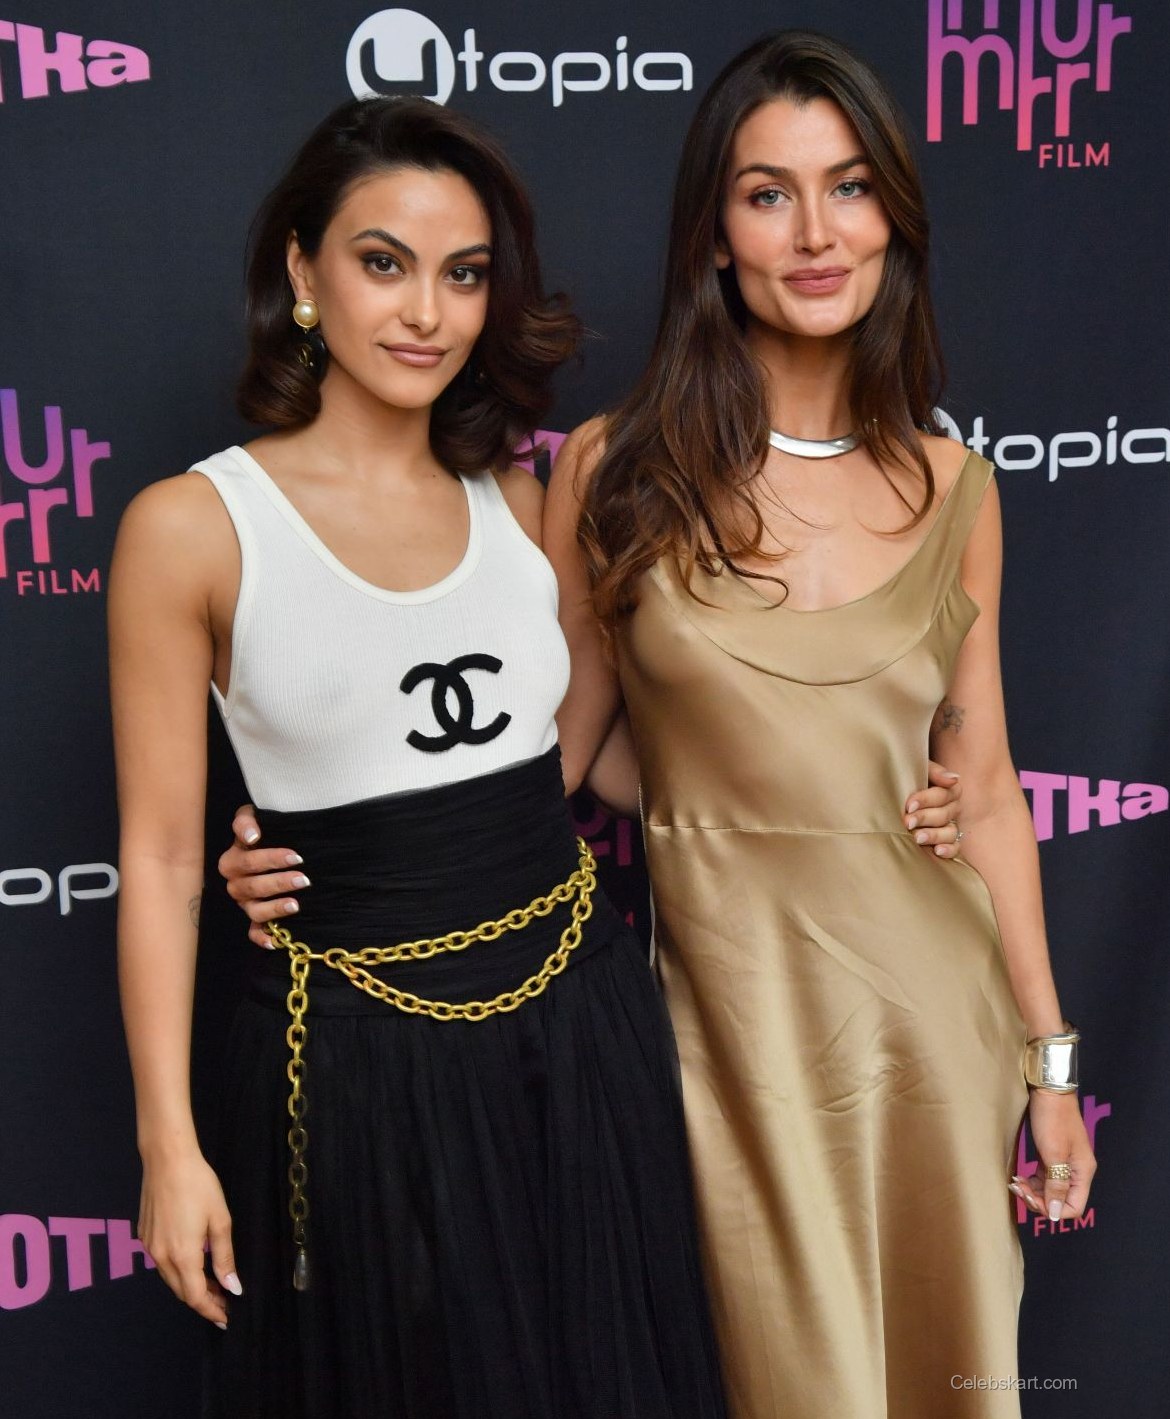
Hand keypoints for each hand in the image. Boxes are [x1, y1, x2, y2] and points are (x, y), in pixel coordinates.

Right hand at [138, 1150, 240, 1326]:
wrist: (167, 1159)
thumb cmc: (199, 1185)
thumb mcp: (220, 1220)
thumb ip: (224, 1257)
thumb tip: (232, 1287)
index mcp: (183, 1255)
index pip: (196, 1297)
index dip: (212, 1310)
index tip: (226, 1318)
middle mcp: (161, 1256)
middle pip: (182, 1291)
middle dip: (203, 1301)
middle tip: (225, 1302)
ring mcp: (149, 1246)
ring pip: (170, 1278)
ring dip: (190, 1285)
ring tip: (213, 1284)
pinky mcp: (144, 1235)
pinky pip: (162, 1262)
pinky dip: (178, 1269)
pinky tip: (193, 1261)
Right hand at [217, 804, 308, 947]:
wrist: (272, 843)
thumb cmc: (264, 831)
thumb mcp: (253, 818)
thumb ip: (247, 820)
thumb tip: (252, 835)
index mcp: (232, 860)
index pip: (247, 861)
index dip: (270, 859)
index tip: (295, 855)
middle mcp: (235, 884)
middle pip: (252, 887)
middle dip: (280, 882)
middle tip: (304, 878)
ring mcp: (244, 903)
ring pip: (254, 910)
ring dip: (275, 908)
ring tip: (296, 904)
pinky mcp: (253, 918)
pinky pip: (253, 932)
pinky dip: (262, 938)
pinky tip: (275, 942)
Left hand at [904, 761, 963, 857]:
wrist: (886, 796)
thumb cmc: (901, 780)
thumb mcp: (914, 770)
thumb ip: (934, 771)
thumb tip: (953, 779)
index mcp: (946, 790)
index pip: (945, 794)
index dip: (927, 800)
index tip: (909, 805)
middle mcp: (950, 808)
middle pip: (945, 814)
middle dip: (925, 818)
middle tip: (908, 822)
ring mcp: (949, 826)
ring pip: (950, 832)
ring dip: (935, 835)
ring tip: (917, 838)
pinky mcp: (945, 843)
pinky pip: (955, 848)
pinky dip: (949, 850)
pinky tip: (937, 851)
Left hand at [1010, 1091, 1096, 1221]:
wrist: (1050, 1091)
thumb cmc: (1053, 1120)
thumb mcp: (1053, 1153)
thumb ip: (1056, 1184)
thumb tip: (1054, 1213)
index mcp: (1082, 1173)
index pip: (1073, 1207)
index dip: (1052, 1209)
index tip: (1031, 1199)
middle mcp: (1077, 1171)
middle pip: (1060, 1200)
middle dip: (1039, 1200)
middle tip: (1018, 1189)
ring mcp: (1065, 1164)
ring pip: (1051, 1190)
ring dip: (1033, 1191)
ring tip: (1016, 1183)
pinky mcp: (1053, 1156)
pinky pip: (1045, 1178)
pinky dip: (1033, 1181)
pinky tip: (1020, 1177)